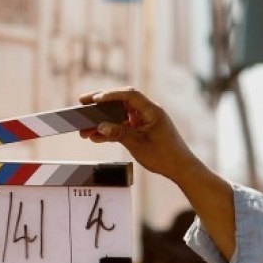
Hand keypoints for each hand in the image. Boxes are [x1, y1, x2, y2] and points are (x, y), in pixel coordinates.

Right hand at [76, 88, 195, 180]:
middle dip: (100, 105)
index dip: (111, 95)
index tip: (95, 99)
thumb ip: (119, 133)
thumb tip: (100, 126)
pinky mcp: (140, 130)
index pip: (129, 95)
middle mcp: (147, 112)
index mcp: (152, 110)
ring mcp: (143, 120)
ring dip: (102, 121)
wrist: (180, 168)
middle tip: (82, 104)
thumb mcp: (138, 145)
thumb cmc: (165, 155)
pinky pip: (122, 126)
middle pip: (120, 102)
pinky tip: (95, 137)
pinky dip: (110, 131)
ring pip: (118, 116)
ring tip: (84, 129)